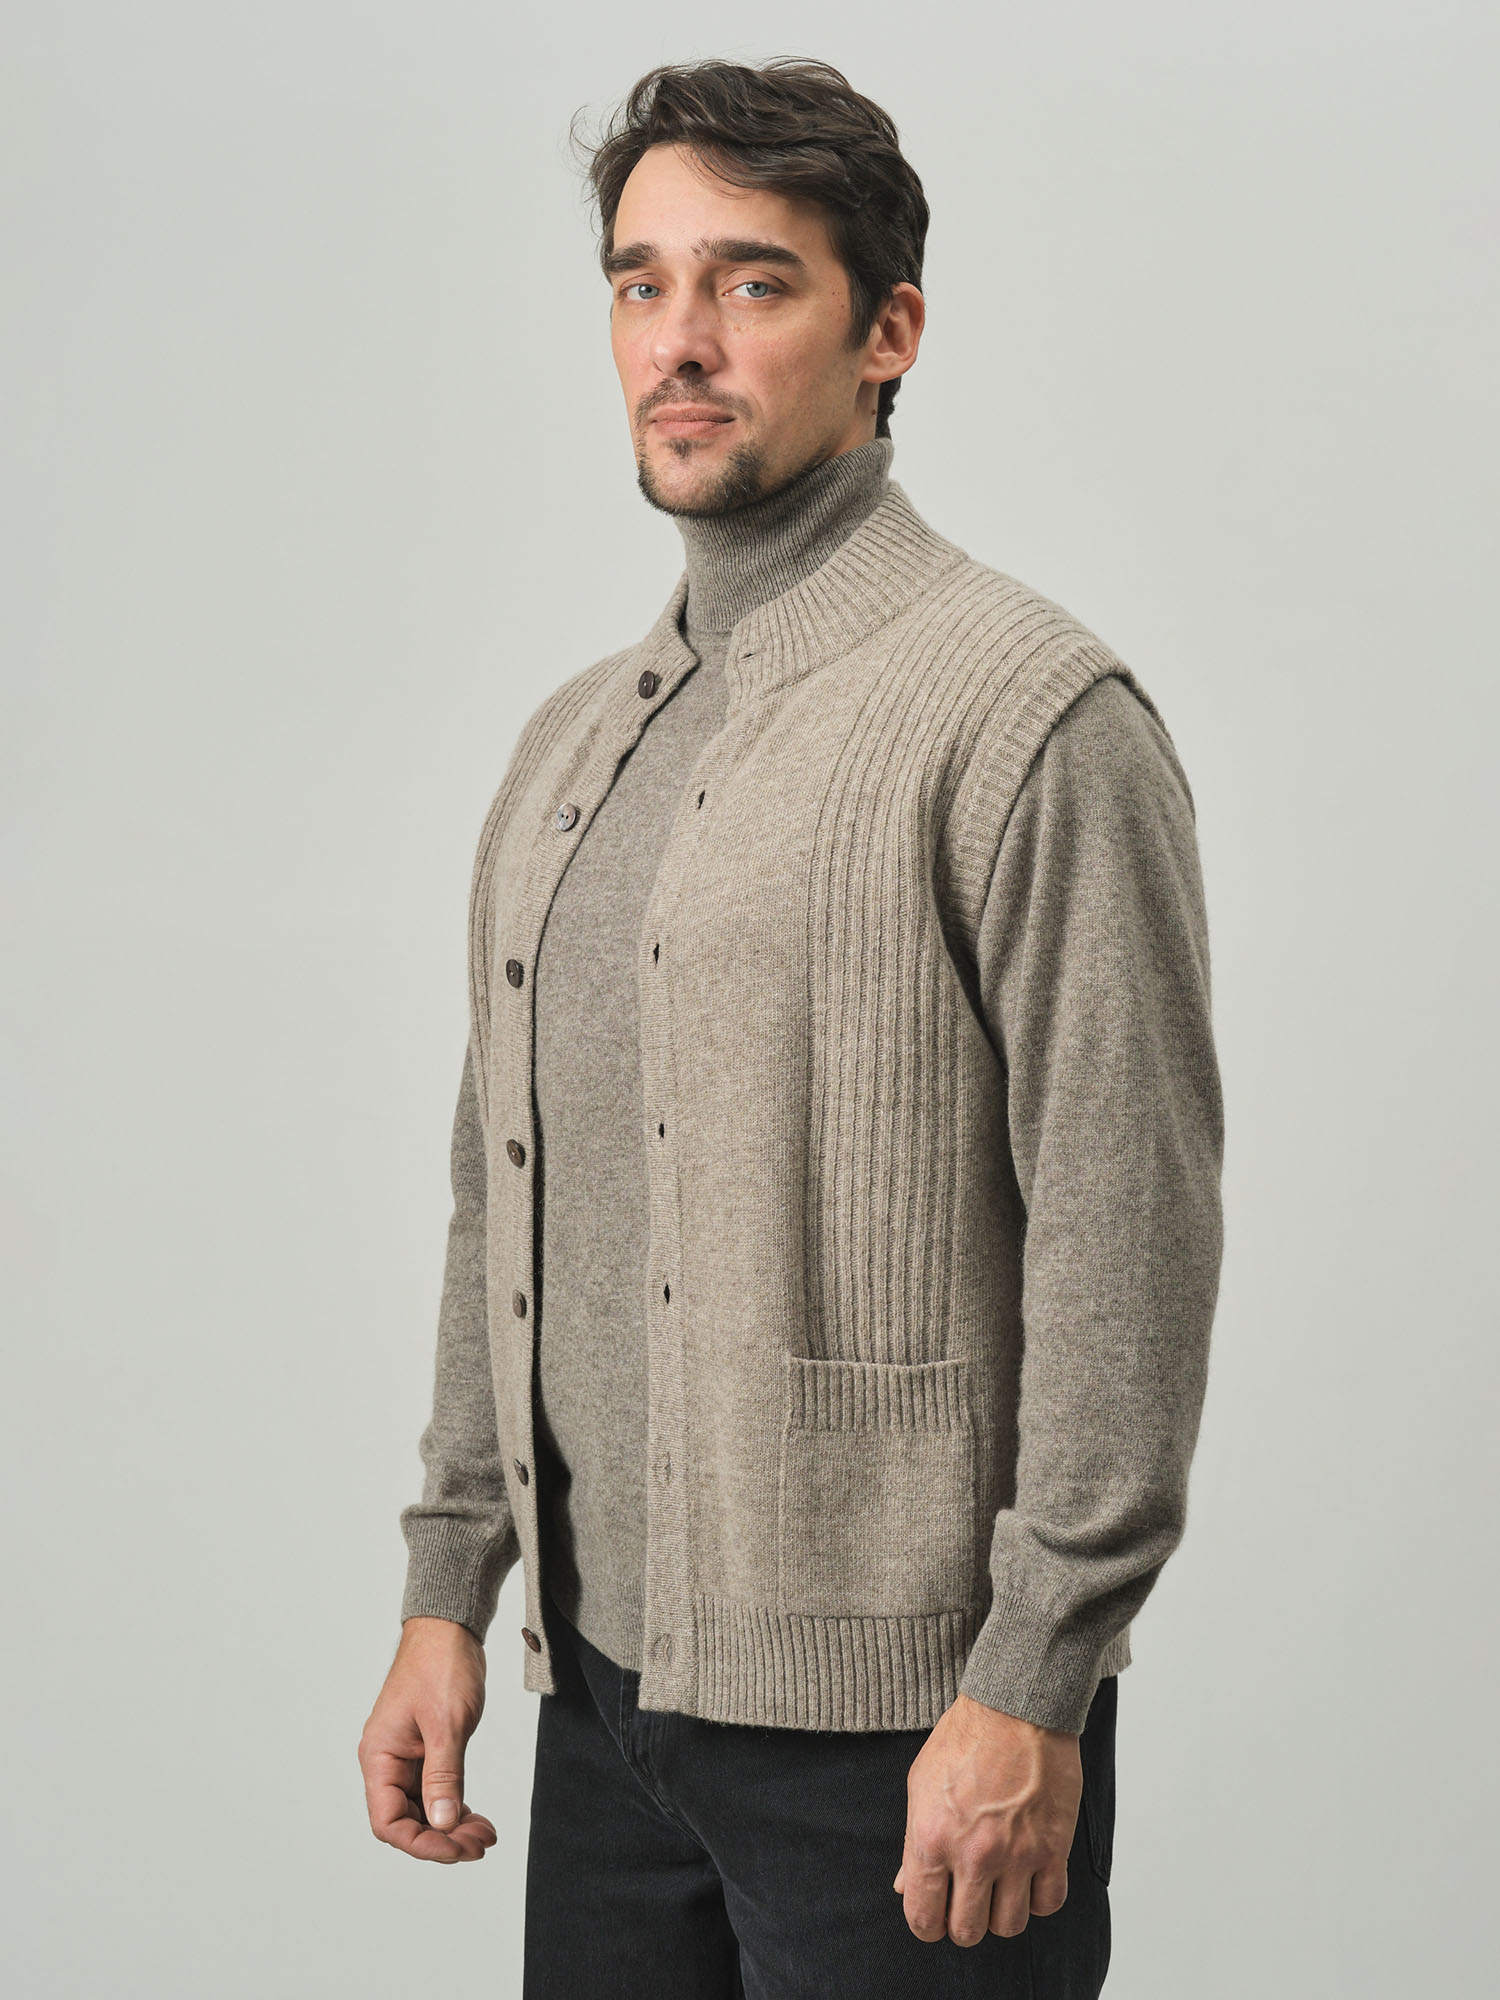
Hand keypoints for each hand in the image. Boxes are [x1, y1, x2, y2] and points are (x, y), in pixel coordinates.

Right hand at [358, 1616, 497, 1862]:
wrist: (450, 1627)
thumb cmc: (441, 1664)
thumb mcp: (447, 1724)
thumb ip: (444, 1776)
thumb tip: (442, 1824)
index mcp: (379, 1756)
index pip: (389, 1822)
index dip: (423, 1844)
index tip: (458, 1849)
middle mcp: (387, 1761)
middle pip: (406, 1821)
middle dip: (443, 1838)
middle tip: (480, 1844)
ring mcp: (406, 1756)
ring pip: (423, 1809)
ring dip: (451, 1826)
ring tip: (485, 1834)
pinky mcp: (425, 1749)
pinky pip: (435, 1790)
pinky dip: (454, 1806)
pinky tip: (476, 1816)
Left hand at [894, 1691, 1081, 1945]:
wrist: (1015, 1707)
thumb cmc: (965, 1739)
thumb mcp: (920, 1785)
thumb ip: (912, 1843)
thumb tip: (904, 1886)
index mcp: (931, 1838)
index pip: (922, 1918)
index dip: (926, 1924)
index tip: (934, 1915)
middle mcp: (973, 1855)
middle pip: (967, 1931)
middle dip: (963, 1922)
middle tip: (966, 1900)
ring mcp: (1016, 1854)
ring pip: (1009, 1926)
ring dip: (1001, 1913)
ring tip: (998, 1888)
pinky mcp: (1053, 1848)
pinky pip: (1049, 1903)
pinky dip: (1038, 1898)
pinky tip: (1029, 1877)